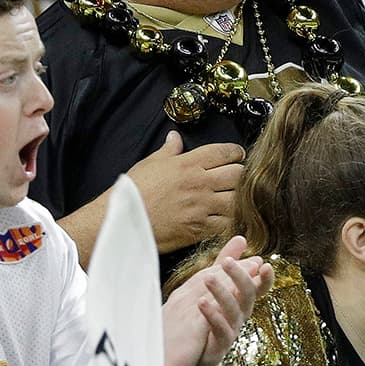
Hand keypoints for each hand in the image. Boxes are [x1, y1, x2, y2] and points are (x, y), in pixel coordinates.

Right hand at [126, 131, 243, 252]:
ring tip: (233, 199)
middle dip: (241, 175)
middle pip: (238, 174)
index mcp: (188, 164)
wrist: (123, 220)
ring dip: (239, 199)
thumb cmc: (133, 192)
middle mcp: (199, 183)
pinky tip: (226, 219)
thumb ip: (168, 150)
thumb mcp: (149, 164)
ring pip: (238, 200)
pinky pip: (227, 223)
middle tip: (237, 178)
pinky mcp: (200, 228)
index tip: (237, 155)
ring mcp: (202, 206)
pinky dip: (230, 221)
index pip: (224, 152)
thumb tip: (174, 137)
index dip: (235, 152)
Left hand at [160, 235, 272, 365]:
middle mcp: (241, 314)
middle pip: (247, 294)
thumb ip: (228, 261)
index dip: (265, 278)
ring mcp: (232, 330)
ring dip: (222, 292)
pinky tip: (201, 302)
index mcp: (241, 299)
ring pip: (234, 311)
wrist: (195, 353)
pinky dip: (212, 315)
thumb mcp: (219, 285)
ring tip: (208, 277)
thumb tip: (241, 237)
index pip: (259, 286)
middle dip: (239, 276)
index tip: (265, 264)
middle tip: (226, 261)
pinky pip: (221, 330)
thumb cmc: (209, 315)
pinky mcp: (220, 345)